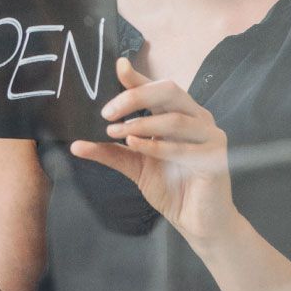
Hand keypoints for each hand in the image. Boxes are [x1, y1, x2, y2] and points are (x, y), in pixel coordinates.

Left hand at [71, 57, 236, 245]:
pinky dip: (158, 145)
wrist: (197, 222)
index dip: (139, 78)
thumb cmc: (170, 188)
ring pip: (176, 118)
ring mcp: (209, 135)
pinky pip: (185, 147)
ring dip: (143, 123)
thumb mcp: (134, 165)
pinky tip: (138, 146)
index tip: (118, 68)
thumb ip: (110, 152)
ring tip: (118, 132)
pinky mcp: (215, 157)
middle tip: (107, 112)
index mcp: (179, 113)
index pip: (158, 88)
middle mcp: (197, 118)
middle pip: (170, 91)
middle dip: (136, 97)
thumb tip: (75, 144)